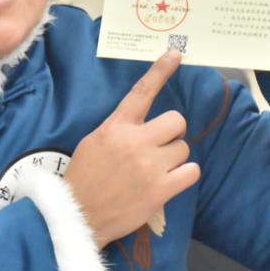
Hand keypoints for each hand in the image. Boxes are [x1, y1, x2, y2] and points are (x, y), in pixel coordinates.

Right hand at [64, 50, 200, 248]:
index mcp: (116, 127)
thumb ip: (118, 129)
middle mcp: (136, 142)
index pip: (141, 92)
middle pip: (177, 121)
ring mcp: (150, 166)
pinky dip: (184, 175)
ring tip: (156, 170)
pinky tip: (169, 181)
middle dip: (171, 133)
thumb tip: (140, 124)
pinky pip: (191, 171)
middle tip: (159, 146)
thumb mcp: (93, 143)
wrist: (78, 215)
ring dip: (174, 158)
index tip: (175, 55)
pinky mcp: (161, 190)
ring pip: (183, 148)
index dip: (160, 71)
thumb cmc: (84, 179)